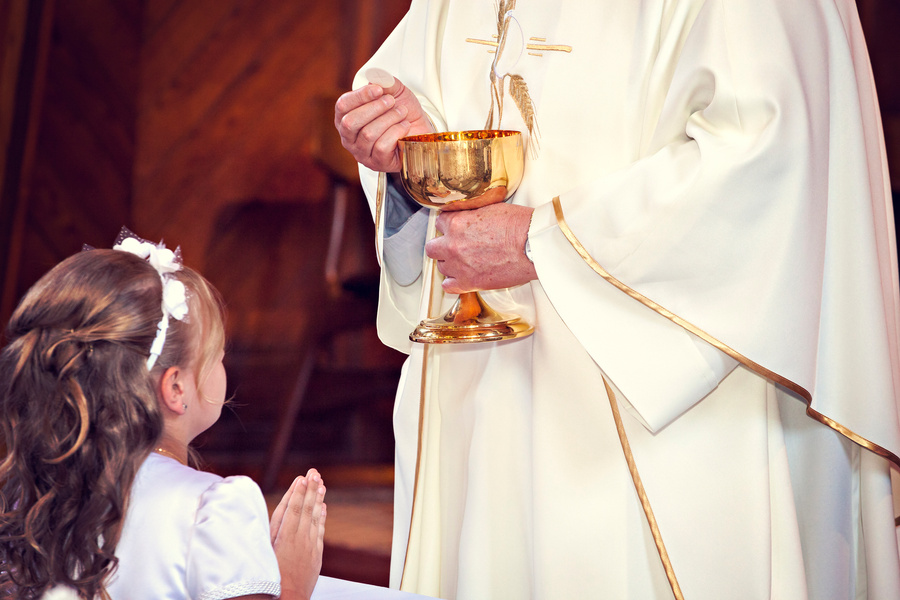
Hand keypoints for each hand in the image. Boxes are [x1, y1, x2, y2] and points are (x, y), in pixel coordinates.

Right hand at [270, 468, 326, 599]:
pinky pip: (320, 532)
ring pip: (315, 518)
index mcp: (284, 537)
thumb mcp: (265, 552)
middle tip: (314, 472)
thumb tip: (282, 511)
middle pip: (306, 509)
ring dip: (318, 499)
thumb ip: (273, 531)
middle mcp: (299, 539)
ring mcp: (310, 547)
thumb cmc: (270, 578)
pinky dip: (321, 518)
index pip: (293, 509)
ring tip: (321, 483)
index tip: (301, 478)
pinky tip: (323, 507)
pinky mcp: (316, 556)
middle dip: (310, 489)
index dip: (298, 492)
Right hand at [334, 77, 434, 172]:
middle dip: (374, 108)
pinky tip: (404, 127)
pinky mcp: (376, 163)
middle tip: (391, 101)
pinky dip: (395, 133)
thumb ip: (384, 81)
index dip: (360, 96)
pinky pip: (381, 147)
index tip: (379, 89)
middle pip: (351, 122)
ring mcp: (361, 153)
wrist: (420, 130)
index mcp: (345, 117)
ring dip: (388, 119)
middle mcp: (348, 137)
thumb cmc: (401, 111)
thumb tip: (374, 76)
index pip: (343, 105)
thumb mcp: (394, 91)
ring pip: (368, 134)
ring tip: (401, 112)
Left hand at [426, 203, 536, 292]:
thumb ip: (472, 214)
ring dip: (450, 264)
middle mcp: (453, 245)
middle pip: (433, 248)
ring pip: (441, 267)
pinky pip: (448, 286)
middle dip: (443, 246)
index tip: (455, 229)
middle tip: (456, 246)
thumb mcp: (491, 208)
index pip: (440, 223)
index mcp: (457, 223)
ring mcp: (459, 266)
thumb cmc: (520, 226)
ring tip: (465, 262)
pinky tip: (463, 277)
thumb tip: (469, 216)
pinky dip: (453, 283)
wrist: (533, 246)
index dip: (449, 226)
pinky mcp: (468, 283)